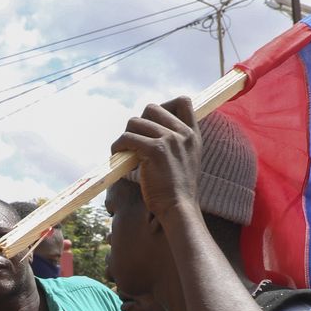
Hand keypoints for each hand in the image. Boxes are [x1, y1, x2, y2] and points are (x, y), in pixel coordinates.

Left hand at [111, 97, 202, 220]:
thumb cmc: (177, 191)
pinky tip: (118, 156)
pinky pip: (127, 137)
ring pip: (135, 122)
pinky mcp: (155, 150)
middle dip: (138, 123)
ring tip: (123, 151)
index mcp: (193, 135)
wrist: (179, 209)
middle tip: (133, 141)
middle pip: (152, 108)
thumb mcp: (186, 160)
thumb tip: (149, 130)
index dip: (163, 106)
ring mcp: (170, 140)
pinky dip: (118, 146)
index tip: (152, 123)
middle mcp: (183, 134)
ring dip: (125, 136)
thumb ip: (176, 143)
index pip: (183, 101)